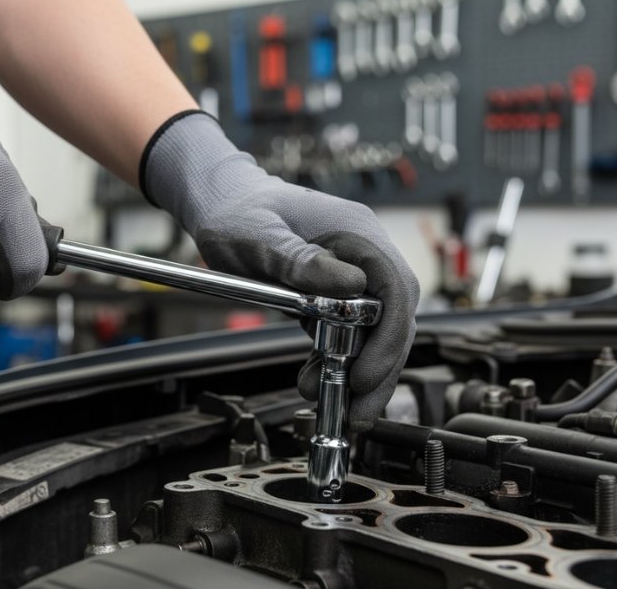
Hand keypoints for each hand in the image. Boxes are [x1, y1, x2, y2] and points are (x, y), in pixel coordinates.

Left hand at [143, 112, 419, 430]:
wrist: (220, 204)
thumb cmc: (237, 210)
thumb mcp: (261, 236)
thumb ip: (301, 260)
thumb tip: (351, 285)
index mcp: (358, 233)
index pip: (396, 288)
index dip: (390, 336)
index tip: (366, 374)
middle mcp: (362, 256)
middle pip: (393, 318)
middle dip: (381, 368)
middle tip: (359, 412)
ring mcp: (349, 277)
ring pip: (374, 332)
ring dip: (359, 372)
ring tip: (339, 407)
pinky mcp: (332, 296)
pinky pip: (347, 334)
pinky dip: (336, 362)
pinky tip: (315, 382)